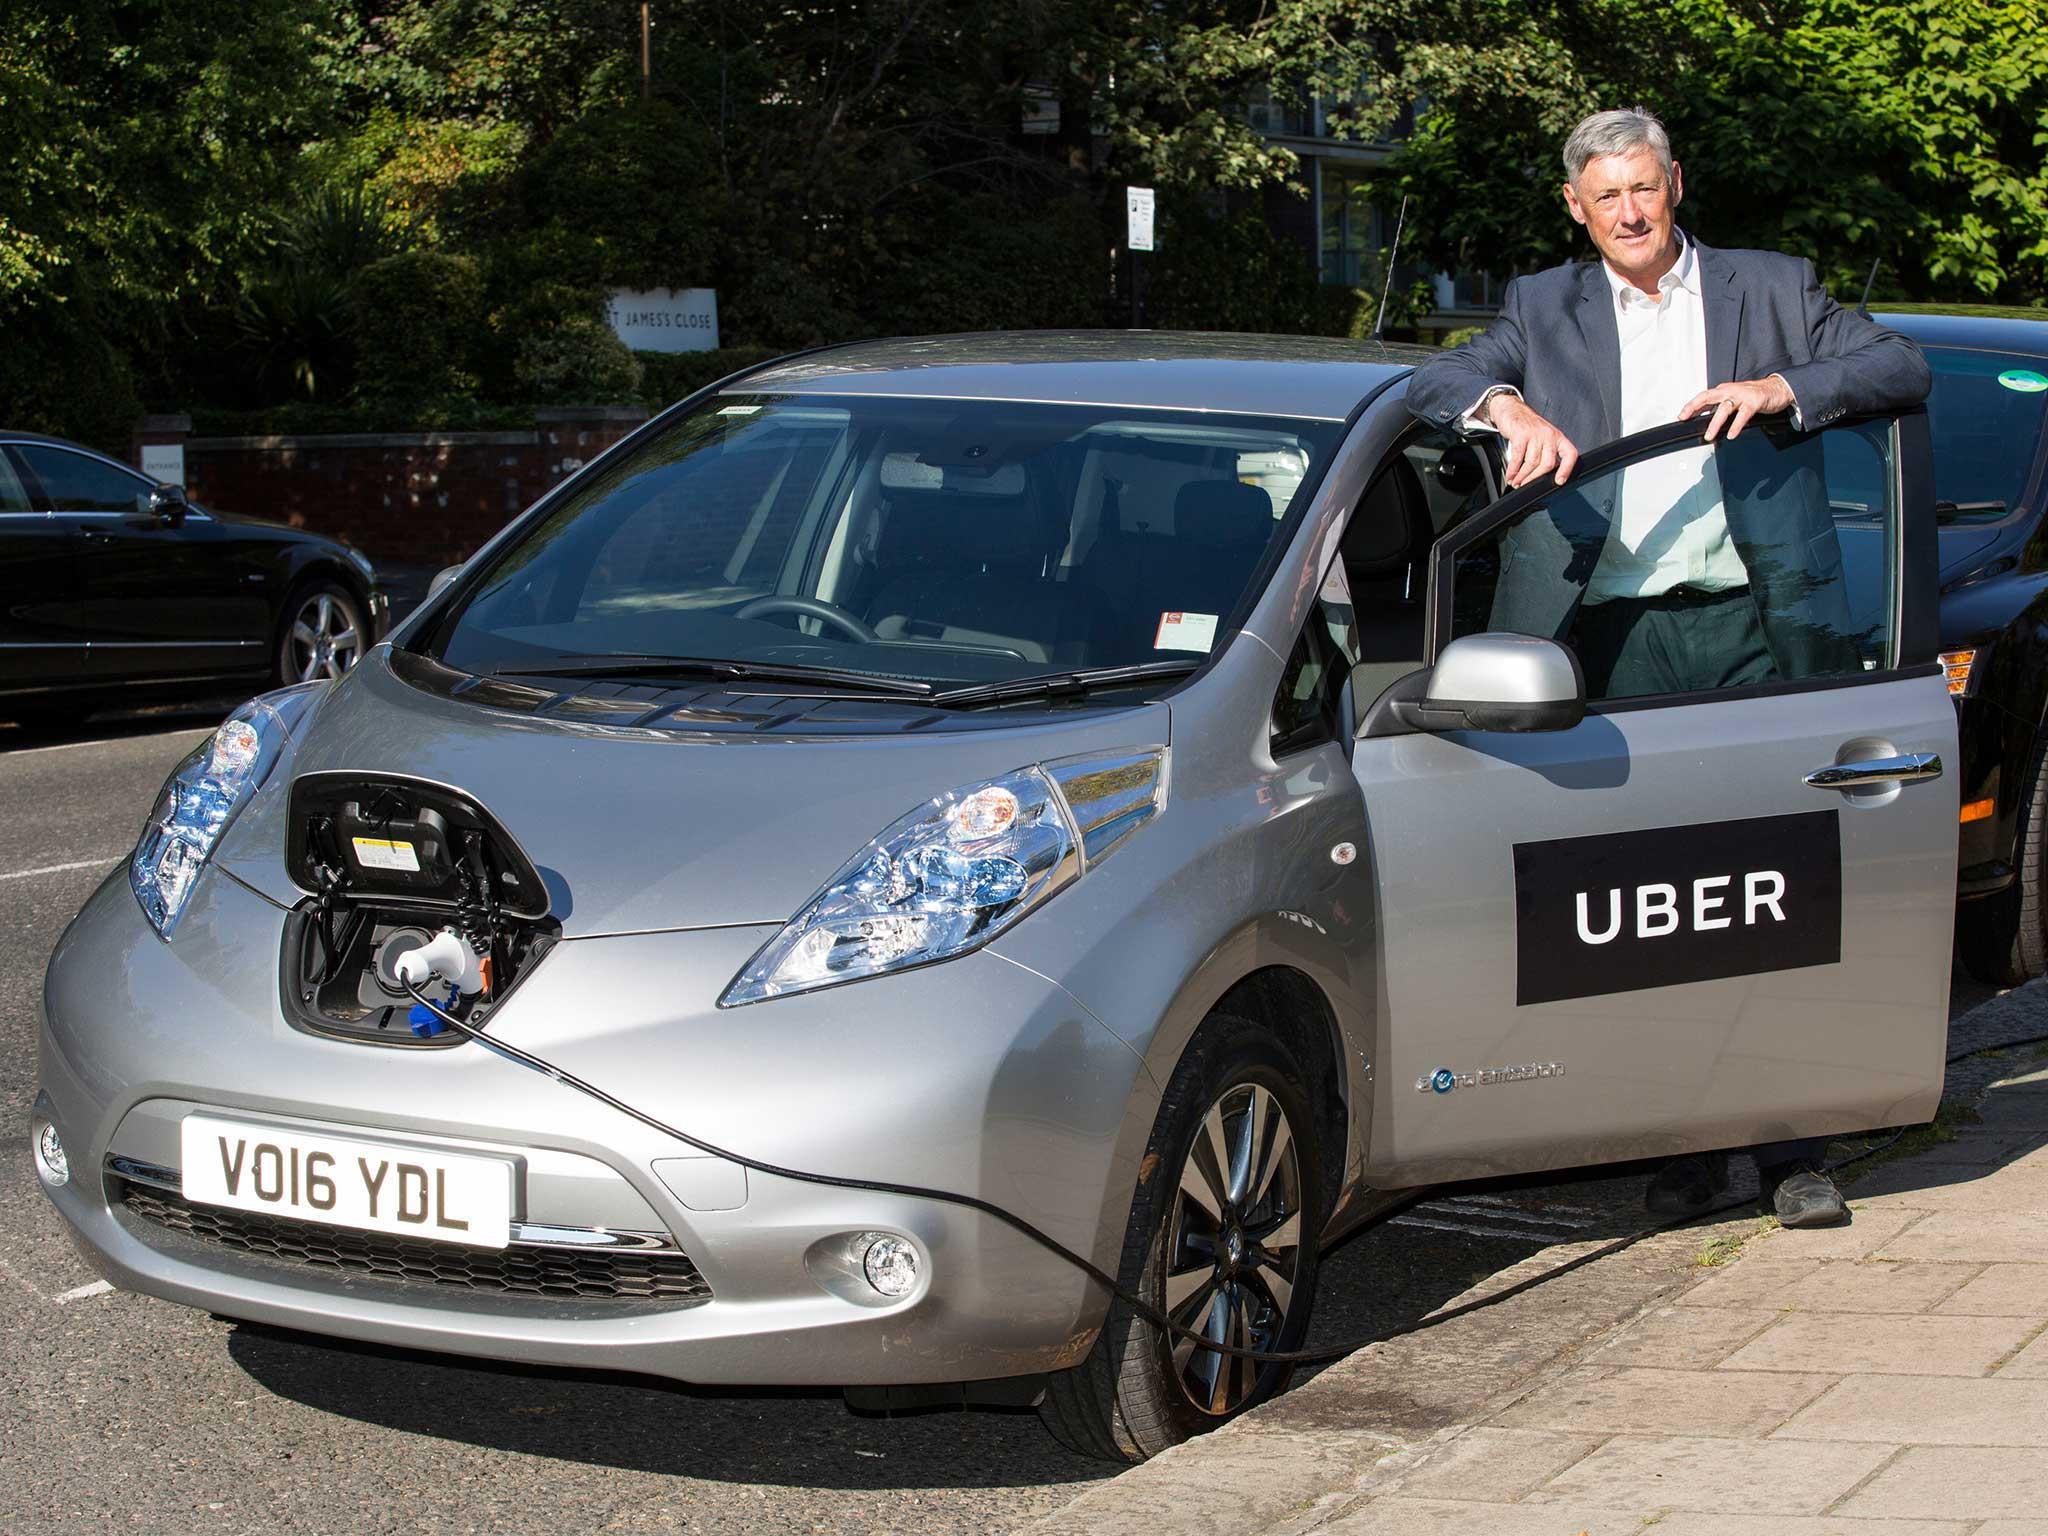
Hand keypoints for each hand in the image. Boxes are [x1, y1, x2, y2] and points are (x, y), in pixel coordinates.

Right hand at [1485, 394, 1579, 488]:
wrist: (1512, 409)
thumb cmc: (1529, 427)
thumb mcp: (1544, 438)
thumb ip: (1547, 454)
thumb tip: (1547, 476)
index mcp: (1558, 437)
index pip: (1570, 454)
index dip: (1567, 469)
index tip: (1559, 481)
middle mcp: (1549, 435)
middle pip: (1547, 464)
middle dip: (1534, 479)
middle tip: (1525, 485)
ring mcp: (1535, 434)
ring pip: (1531, 463)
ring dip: (1522, 477)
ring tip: (1516, 482)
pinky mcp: (1520, 435)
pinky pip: (1517, 458)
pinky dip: (1513, 470)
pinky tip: (1510, 475)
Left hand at [1679, 375, 1795, 440]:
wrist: (1779, 388)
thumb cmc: (1755, 395)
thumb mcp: (1734, 399)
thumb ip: (1720, 407)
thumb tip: (1704, 419)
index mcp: (1724, 390)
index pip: (1703, 396)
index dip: (1691, 405)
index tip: (1681, 416)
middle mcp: (1731, 391)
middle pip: (1708, 397)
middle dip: (1694, 407)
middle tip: (1685, 418)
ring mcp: (1743, 395)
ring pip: (1724, 408)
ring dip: (1715, 423)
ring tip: (1709, 436)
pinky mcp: (1755, 401)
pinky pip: (1743, 414)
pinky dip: (1736, 425)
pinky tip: (1731, 434)